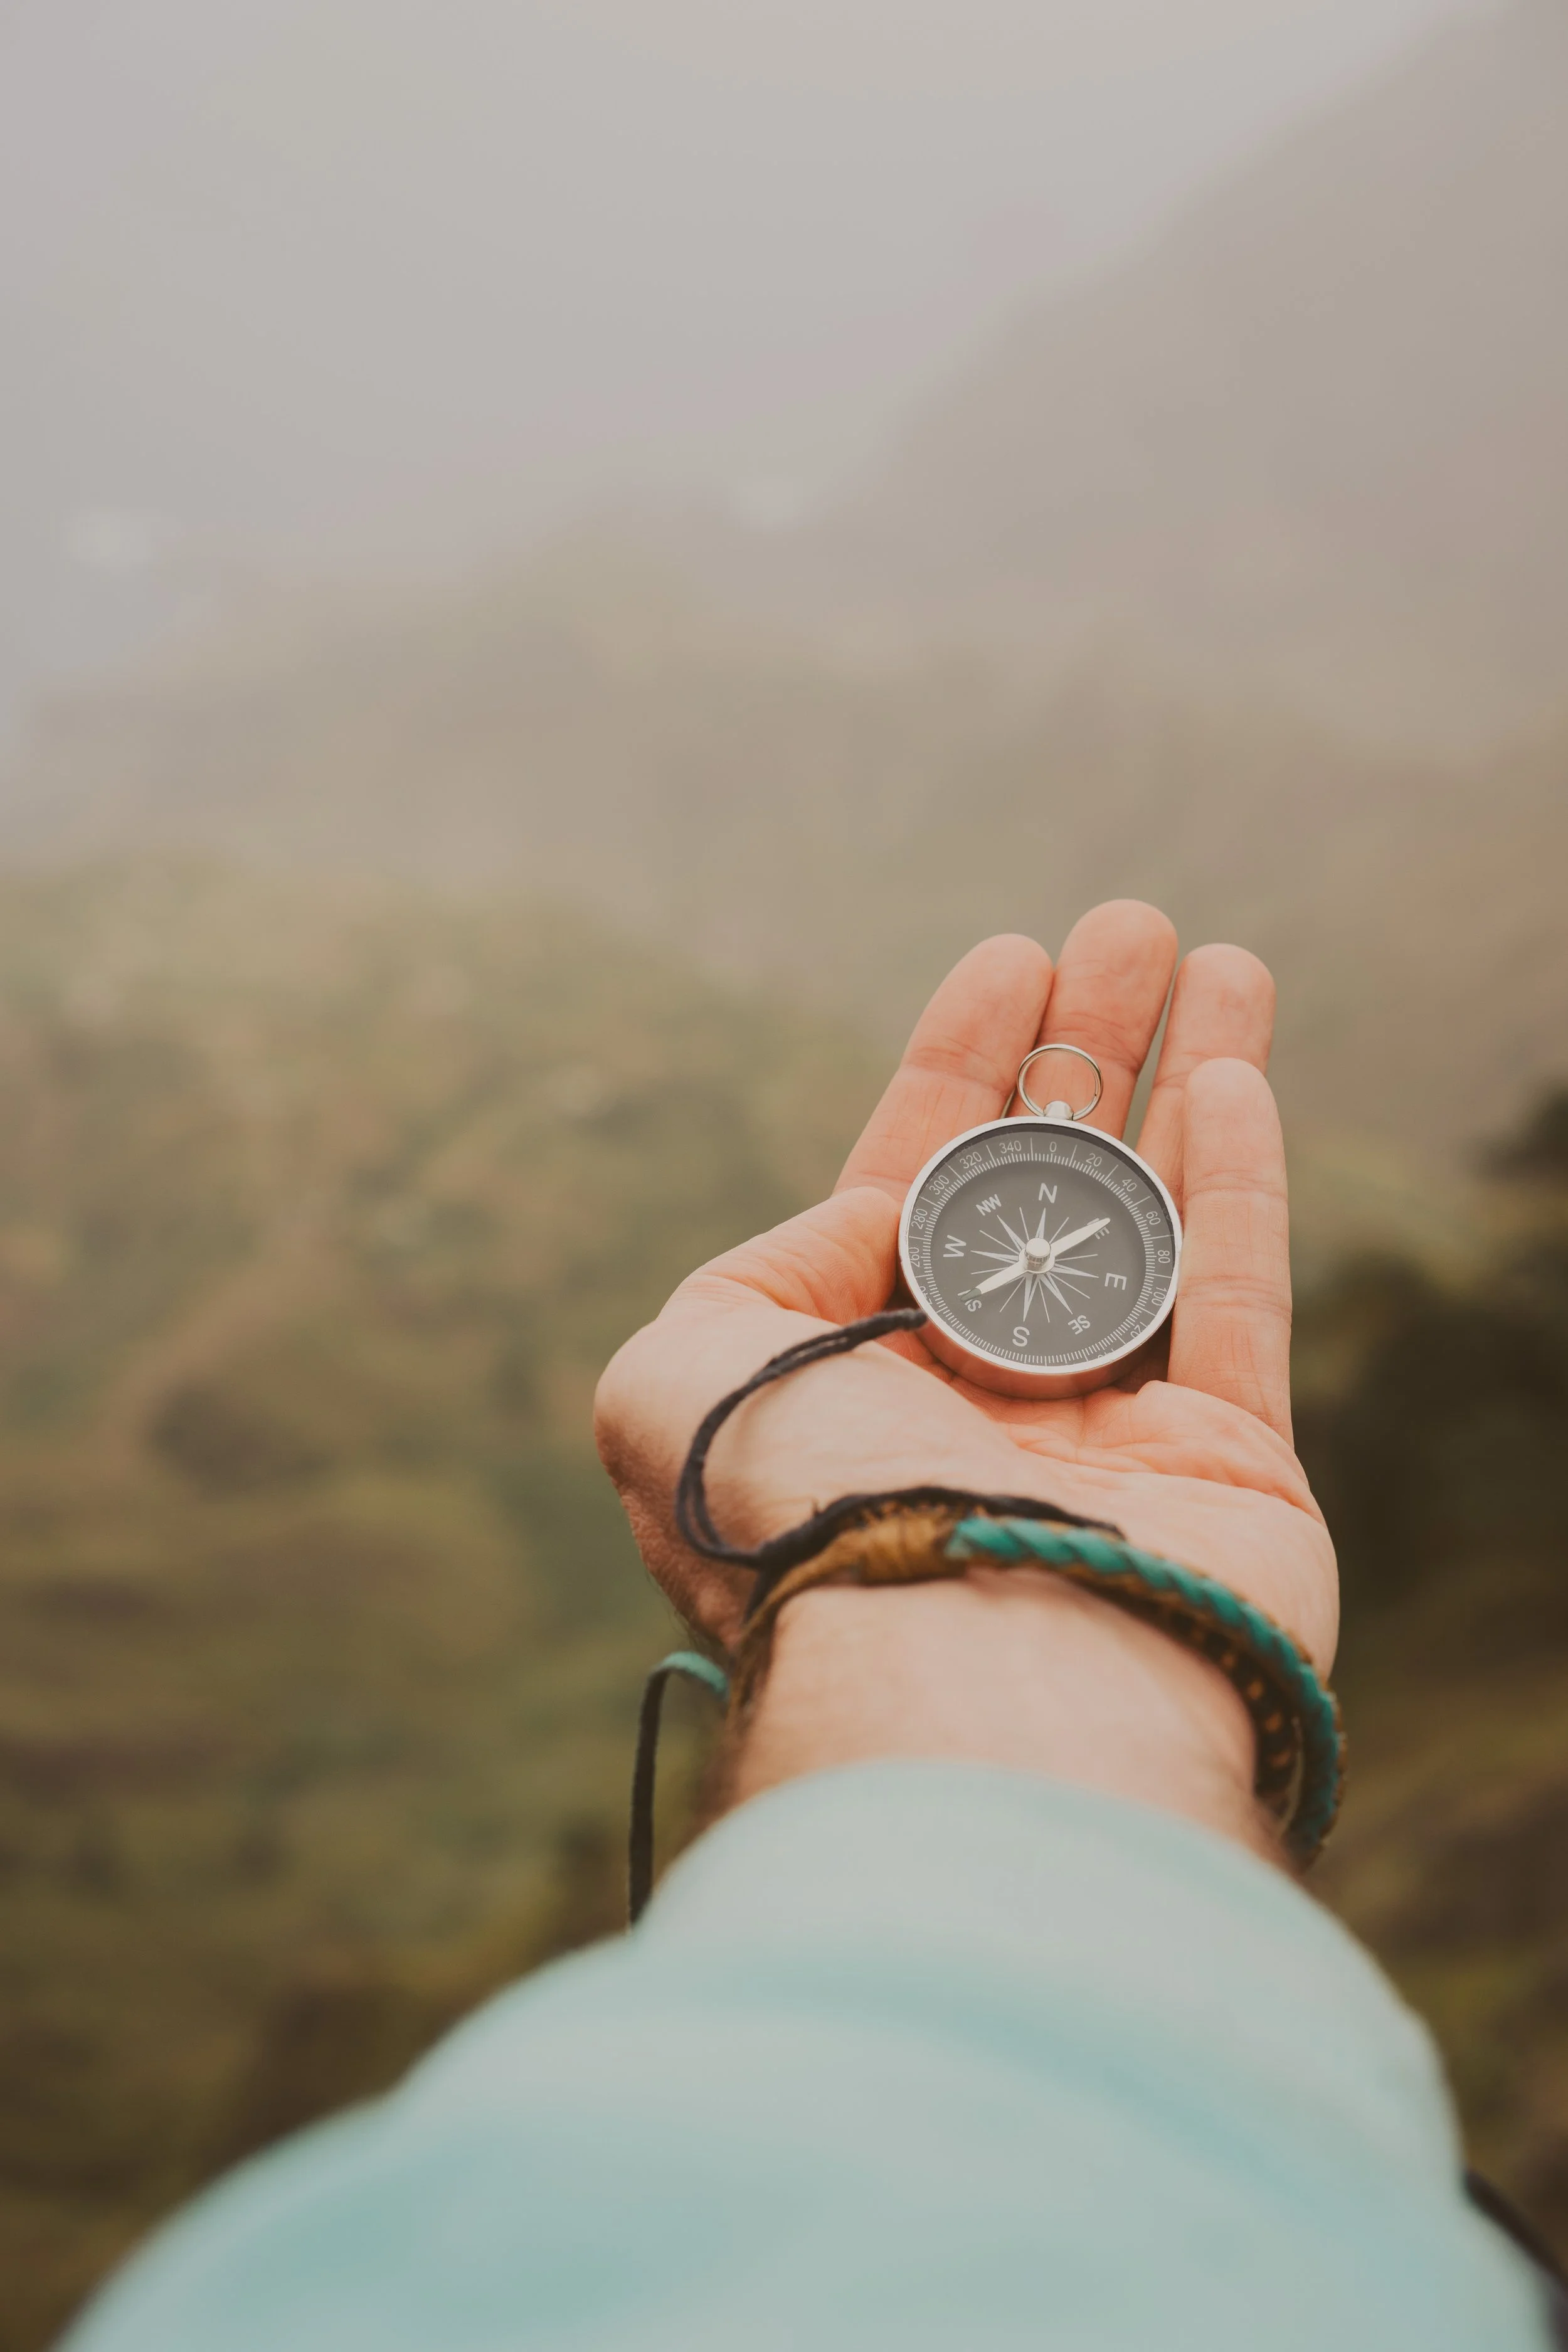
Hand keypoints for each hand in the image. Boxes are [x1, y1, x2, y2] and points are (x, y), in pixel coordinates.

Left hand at [596, 901, 1334, 1691]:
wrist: (961, 1694)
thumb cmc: (805, 1532)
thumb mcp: (667, 1385)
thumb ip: (752, 1276)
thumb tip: (887, 1218)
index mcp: (854, 1382)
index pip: (912, 1186)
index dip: (958, 1066)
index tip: (1006, 957)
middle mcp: (980, 1407)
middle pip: (1044, 1185)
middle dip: (1083, 1051)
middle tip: (1127, 929)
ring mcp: (1110, 1445)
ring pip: (1154, 1226)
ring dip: (1186, 1082)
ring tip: (1217, 958)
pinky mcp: (1230, 1479)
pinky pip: (1237, 1303)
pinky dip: (1241, 1188)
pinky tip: (1240, 1077)